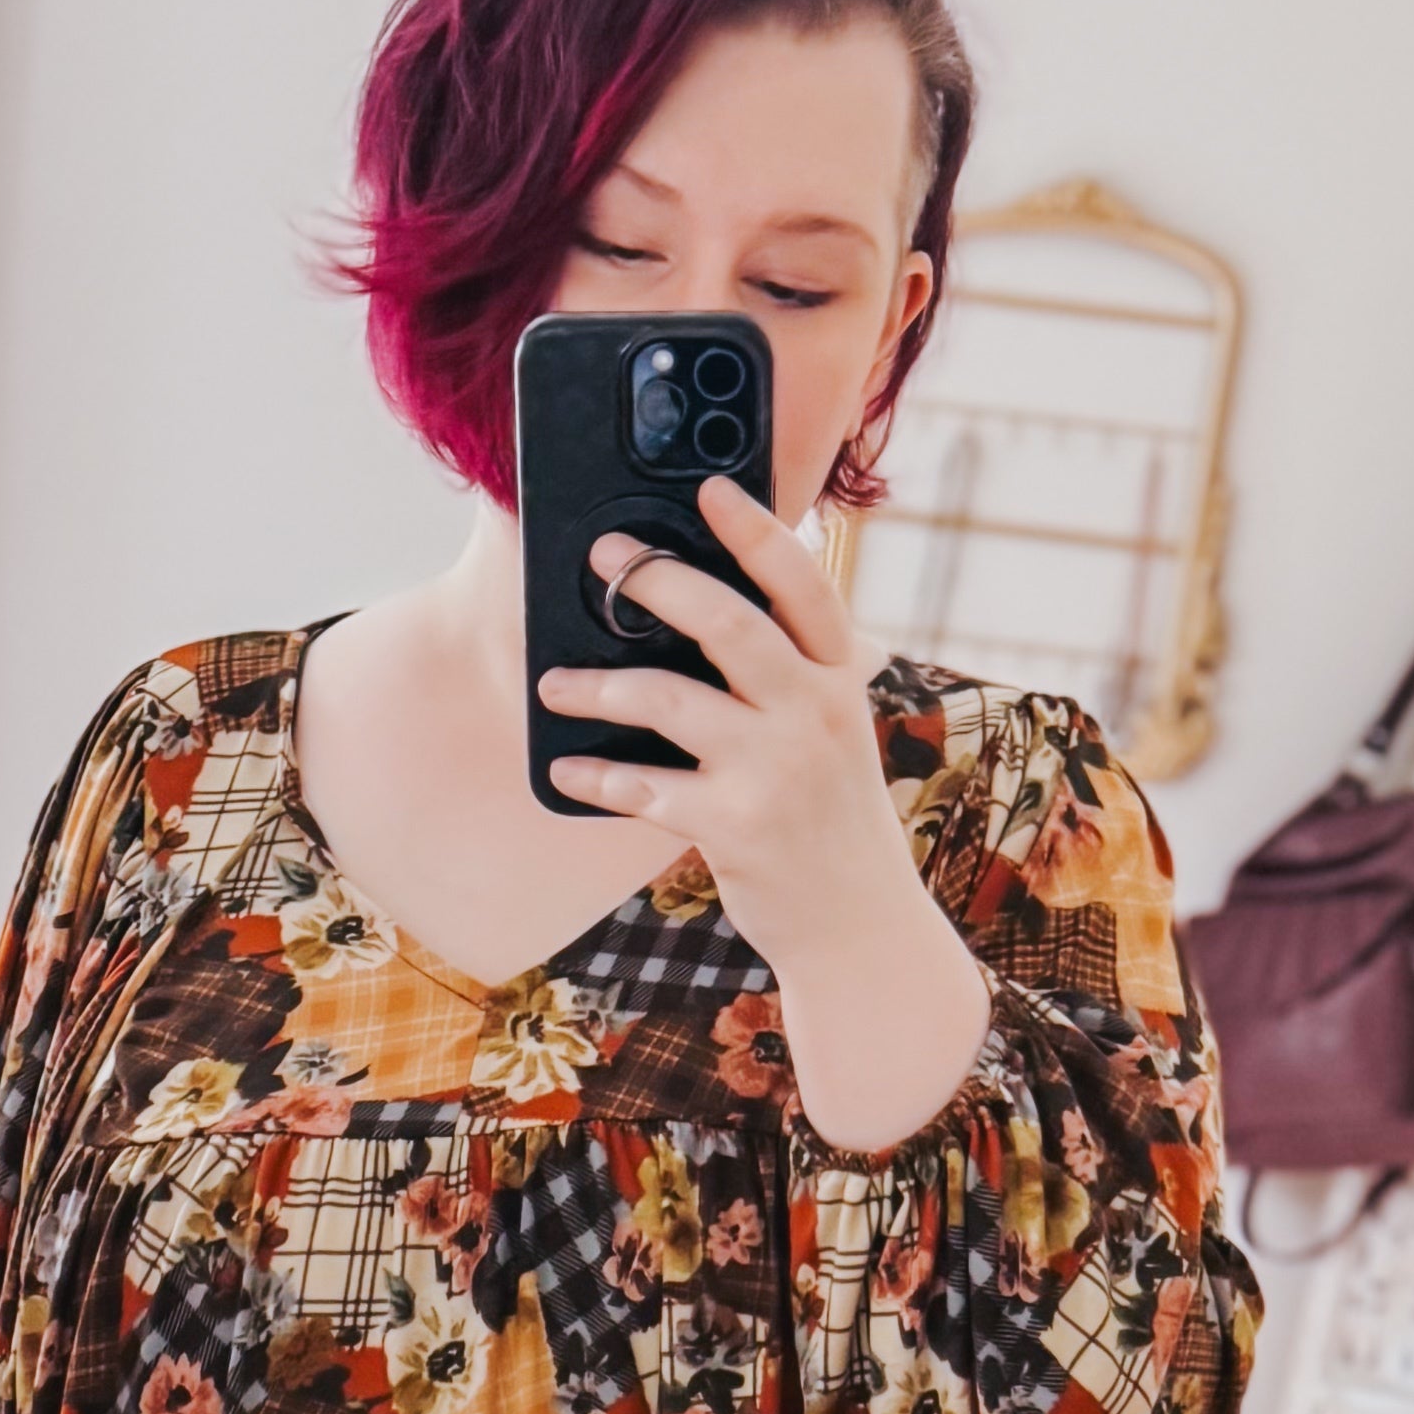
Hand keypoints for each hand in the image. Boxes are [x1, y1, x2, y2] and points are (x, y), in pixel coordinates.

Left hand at [535, 473, 988, 1152]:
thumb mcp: (832, 734)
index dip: (757, 530)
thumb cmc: (830, 819)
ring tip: (553, 682)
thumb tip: (698, 620)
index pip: (803, 585)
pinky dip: (598, 778)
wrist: (860, 925)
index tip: (710, 487)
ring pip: (670, 701)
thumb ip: (789, 678)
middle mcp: (815, 714)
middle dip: (658, 581)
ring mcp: (776, 770)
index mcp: (840, 679)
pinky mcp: (736, 826)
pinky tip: (566, 770)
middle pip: (729, 623)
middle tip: (605, 555)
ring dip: (599, 688)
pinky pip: (647, 787)